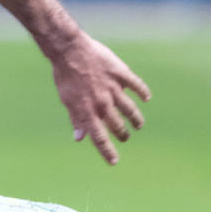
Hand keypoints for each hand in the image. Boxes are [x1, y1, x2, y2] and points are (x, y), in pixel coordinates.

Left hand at [50, 32, 150, 165]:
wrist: (69, 50)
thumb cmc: (65, 76)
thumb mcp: (67, 99)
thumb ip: (75, 118)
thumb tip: (79, 138)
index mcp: (87, 111)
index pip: (99, 137)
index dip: (107, 151)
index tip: (114, 161)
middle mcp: (102, 103)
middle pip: (117, 125)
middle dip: (122, 134)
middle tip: (125, 137)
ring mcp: (113, 88)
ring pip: (129, 109)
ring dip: (135, 119)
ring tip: (138, 124)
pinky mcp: (120, 73)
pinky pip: (136, 85)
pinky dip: (142, 92)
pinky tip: (146, 97)